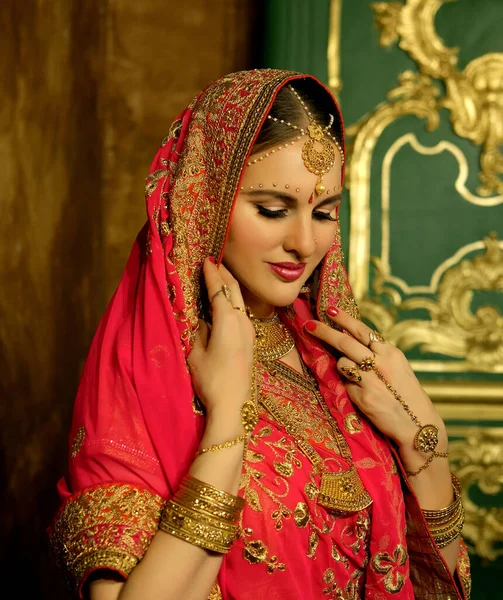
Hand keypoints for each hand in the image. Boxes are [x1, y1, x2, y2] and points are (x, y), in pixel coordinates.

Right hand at [187, 258, 254, 432]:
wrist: (233, 404)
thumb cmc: (211, 379)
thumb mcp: (196, 354)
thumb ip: (197, 331)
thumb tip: (198, 316)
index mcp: (227, 321)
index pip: (219, 290)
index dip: (212, 273)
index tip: (206, 259)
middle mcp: (242, 321)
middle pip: (235, 290)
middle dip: (225, 274)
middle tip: (214, 262)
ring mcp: (249, 331)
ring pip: (240, 301)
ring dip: (230, 287)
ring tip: (219, 278)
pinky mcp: (250, 340)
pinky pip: (242, 312)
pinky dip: (234, 301)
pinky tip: (226, 304)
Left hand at [305, 308, 447, 468]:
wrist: (418, 424)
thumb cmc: (405, 393)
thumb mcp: (397, 366)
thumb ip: (377, 352)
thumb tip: (351, 337)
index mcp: (390, 352)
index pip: (363, 330)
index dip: (344, 319)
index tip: (329, 309)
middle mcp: (381, 362)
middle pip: (345, 342)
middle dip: (325, 331)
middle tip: (309, 324)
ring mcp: (371, 379)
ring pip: (342, 362)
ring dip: (342, 367)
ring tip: (358, 378)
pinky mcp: (364, 397)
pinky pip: (346, 385)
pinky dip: (350, 387)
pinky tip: (364, 395)